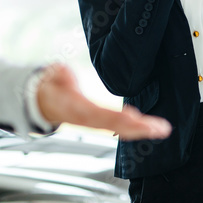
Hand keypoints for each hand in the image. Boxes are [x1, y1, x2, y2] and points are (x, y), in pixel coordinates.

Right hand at [35, 63, 171, 139]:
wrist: (41, 100)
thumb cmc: (49, 85)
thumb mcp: (50, 76)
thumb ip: (57, 74)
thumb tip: (61, 72)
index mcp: (74, 107)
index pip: (98, 114)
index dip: (117, 118)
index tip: (136, 117)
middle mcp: (85, 118)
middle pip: (114, 126)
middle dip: (138, 128)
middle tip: (160, 128)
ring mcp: (92, 122)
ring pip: (119, 129)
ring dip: (141, 130)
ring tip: (162, 129)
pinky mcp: (98, 121)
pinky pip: (118, 126)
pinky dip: (135, 128)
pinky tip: (151, 128)